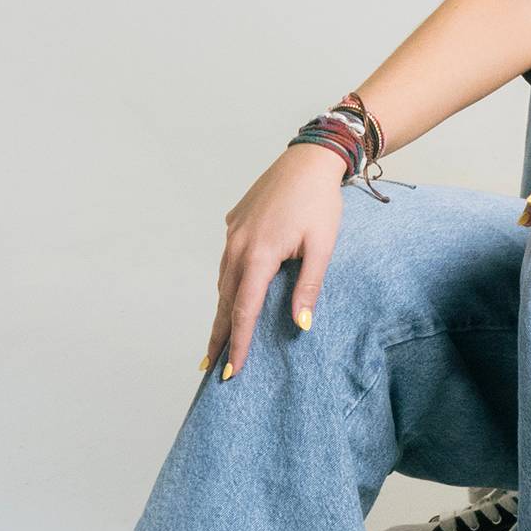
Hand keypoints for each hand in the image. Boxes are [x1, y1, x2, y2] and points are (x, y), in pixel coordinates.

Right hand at [205, 144, 350, 378]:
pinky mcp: (234, 223)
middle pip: (224, 301)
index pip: (244, 310)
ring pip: (222, 281)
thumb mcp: (322, 247)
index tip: (231, 371)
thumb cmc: (320, 203)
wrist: (308, 160)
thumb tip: (301, 325)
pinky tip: (230, 295)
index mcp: (259, 255)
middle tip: (209, 367)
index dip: (237, 343)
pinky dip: (226, 283)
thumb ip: (309, 287)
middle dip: (218, 336)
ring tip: (218, 338)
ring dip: (220, 310)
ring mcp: (233, 233)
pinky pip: (226, 260)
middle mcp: (238, 246)